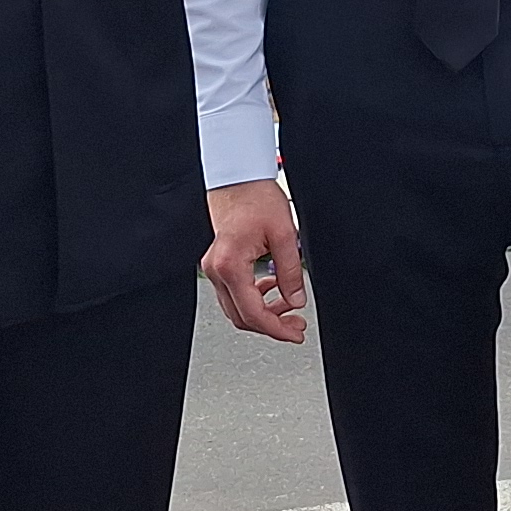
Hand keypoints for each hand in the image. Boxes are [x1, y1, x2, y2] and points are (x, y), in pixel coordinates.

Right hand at [201, 177, 307, 342]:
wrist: (238, 178)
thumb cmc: (256, 197)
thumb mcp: (285, 235)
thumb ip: (291, 273)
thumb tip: (296, 301)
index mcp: (231, 265)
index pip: (253, 313)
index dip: (276, 329)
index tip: (294, 333)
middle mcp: (216, 270)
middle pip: (241, 317)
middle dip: (271, 326)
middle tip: (296, 326)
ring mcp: (214, 267)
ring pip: (236, 308)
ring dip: (263, 313)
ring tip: (289, 309)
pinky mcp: (219, 263)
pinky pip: (234, 293)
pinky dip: (254, 298)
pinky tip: (273, 290)